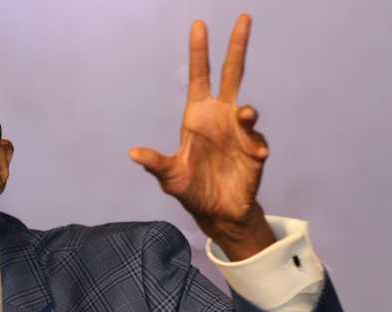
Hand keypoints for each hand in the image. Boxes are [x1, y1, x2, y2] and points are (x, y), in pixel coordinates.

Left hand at [129, 14, 274, 260]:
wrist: (218, 212)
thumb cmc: (191, 189)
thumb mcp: (170, 176)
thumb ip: (156, 163)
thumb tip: (133, 154)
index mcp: (198, 116)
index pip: (199, 77)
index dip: (199, 52)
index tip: (198, 25)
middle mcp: (221, 118)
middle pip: (231, 74)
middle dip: (237, 46)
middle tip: (243, 18)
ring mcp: (239, 132)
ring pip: (247, 109)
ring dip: (246, 112)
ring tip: (244, 116)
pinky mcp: (255, 150)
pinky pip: (258, 141)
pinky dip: (256, 145)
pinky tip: (255, 155)